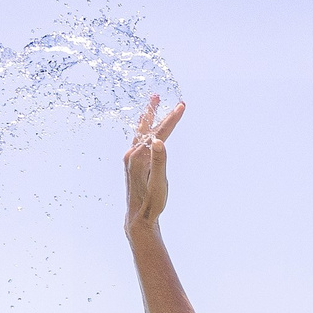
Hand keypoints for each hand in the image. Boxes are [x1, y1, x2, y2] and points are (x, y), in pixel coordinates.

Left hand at [122, 96, 185, 235]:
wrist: (138, 218)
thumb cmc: (152, 203)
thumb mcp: (159, 183)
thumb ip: (159, 162)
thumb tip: (159, 140)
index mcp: (140, 157)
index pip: (159, 132)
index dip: (171, 119)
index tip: (182, 106)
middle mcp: (132, 154)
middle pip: (146, 127)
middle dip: (155, 110)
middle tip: (158, 95)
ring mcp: (131, 158)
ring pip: (141, 132)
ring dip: (147, 117)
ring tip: (152, 104)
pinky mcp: (133, 163)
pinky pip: (140, 140)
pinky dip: (145, 129)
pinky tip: (149, 130)